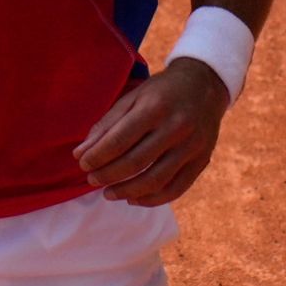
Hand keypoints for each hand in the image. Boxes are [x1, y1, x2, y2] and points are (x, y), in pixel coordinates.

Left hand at [73, 58, 229, 205]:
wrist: (205, 85)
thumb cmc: (161, 91)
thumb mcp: (133, 97)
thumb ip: (107, 124)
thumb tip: (80, 153)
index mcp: (155, 107)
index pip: (120, 140)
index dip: (97, 156)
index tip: (82, 164)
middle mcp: (176, 127)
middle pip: (136, 162)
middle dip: (108, 175)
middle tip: (92, 180)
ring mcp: (192, 146)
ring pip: (155, 180)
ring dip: (127, 192)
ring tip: (108, 193)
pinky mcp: (202, 161)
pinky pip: (176, 189)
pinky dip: (152, 199)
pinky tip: (133, 199)